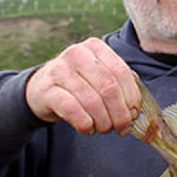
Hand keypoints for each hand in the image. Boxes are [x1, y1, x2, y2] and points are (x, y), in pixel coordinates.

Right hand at [25, 37, 140, 134]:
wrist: (41, 89)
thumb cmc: (79, 85)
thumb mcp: (98, 77)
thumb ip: (119, 88)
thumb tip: (134, 112)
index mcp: (95, 48)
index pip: (121, 72)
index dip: (131, 98)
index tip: (134, 115)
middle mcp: (77, 54)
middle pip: (109, 88)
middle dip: (119, 114)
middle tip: (121, 128)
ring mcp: (59, 70)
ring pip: (92, 101)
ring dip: (103, 122)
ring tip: (103, 129)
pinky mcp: (46, 89)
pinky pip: (72, 109)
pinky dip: (85, 123)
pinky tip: (88, 129)